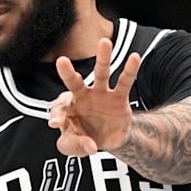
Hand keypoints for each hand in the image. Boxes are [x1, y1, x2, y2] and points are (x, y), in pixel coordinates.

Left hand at [49, 38, 140, 155]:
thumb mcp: (72, 147)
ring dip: (103, 58)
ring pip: (101, 74)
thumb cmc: (84, 139)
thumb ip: (76, 146)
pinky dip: (130, 70)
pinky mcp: (119, 98)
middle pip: (74, 83)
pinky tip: (135, 57)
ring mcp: (101, 95)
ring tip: (105, 42)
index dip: (57, 116)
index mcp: (68, 107)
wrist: (108, 140)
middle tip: (62, 62)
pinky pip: (124, 82)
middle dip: (68, 73)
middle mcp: (83, 96)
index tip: (55, 124)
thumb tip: (91, 147)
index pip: (59, 109)